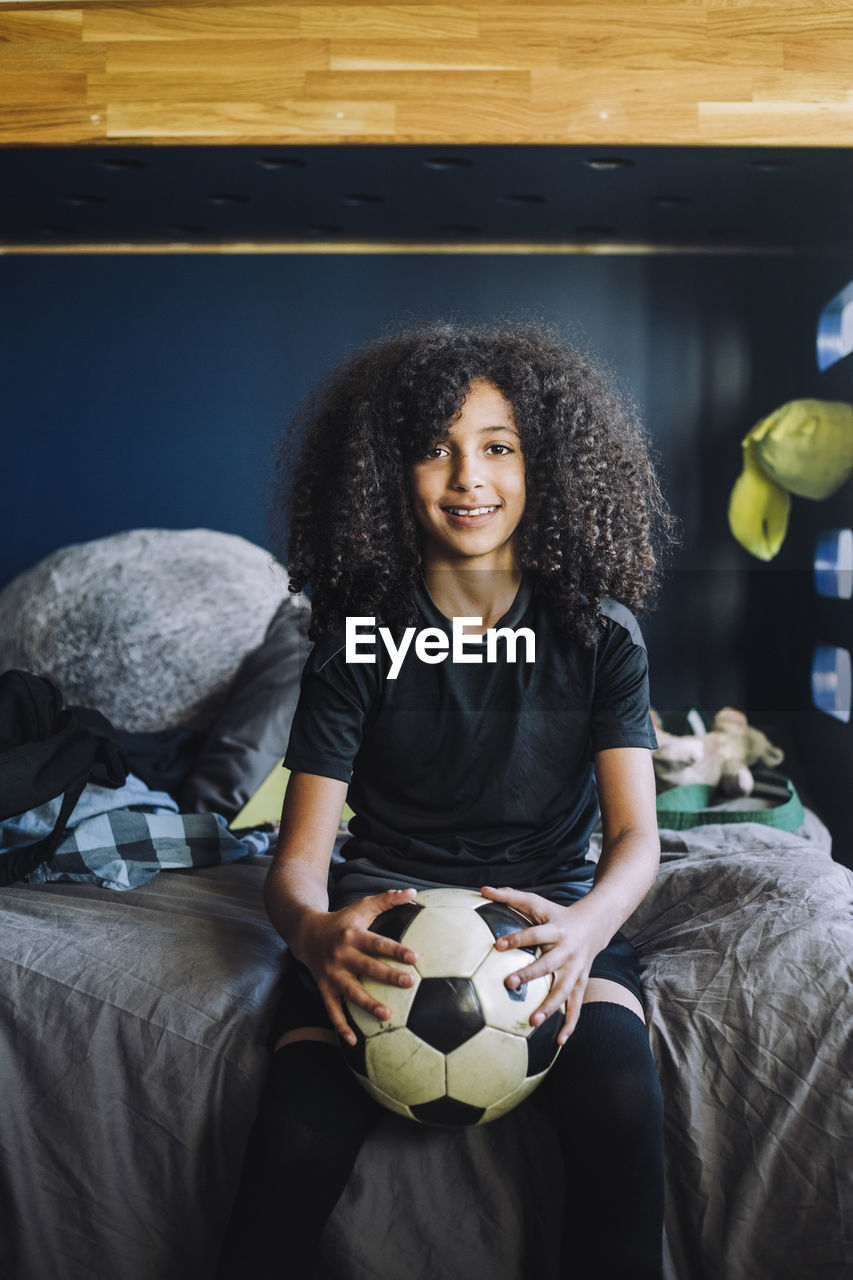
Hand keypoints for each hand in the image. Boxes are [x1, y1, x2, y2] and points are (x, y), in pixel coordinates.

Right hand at [299, 888, 419, 1045]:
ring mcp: (332, 975)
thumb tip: (413, 892)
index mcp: (353, 936)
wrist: (307, 934)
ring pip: (351, 992)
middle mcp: (342, 956)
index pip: (378, 943)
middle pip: (367, 968)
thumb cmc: (343, 921)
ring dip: (368, 1004)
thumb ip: (387, 900)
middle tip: (410, 983)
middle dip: (388, 976)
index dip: (396, 950)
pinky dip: (341, 1027)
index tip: (415, 957)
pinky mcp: (325, 989)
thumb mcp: (362, 907)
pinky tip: (355, 1042)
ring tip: (387, 1015)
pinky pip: (333, 1010)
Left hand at [479, 885, 607, 1044]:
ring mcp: (576, 970)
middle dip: (530, 975)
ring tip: (533, 1021)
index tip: (497, 945)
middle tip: (509, 984)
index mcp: (555, 930)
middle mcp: (567, 951)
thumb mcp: (537, 902)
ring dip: (550, 1006)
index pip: (534, 934)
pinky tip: (558, 1041)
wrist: (595, 925)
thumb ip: (510, 896)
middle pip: (549, 964)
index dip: (517, 939)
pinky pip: (576, 1006)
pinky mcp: (581, 984)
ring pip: (564, 990)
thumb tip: (482, 888)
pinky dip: (570, 1024)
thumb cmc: (557, 914)